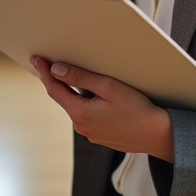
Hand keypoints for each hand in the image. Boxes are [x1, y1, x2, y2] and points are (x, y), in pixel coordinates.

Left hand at [31, 57, 174, 160]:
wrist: (158, 135)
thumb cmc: (138, 110)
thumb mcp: (108, 87)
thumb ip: (81, 78)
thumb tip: (57, 70)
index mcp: (80, 114)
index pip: (55, 90)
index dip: (45, 73)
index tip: (37, 59)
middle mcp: (81, 127)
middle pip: (64, 99)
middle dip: (57, 81)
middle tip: (49, 64)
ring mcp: (91, 134)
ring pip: (77, 108)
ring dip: (74, 93)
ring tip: (73, 77)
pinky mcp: (102, 136)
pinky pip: (88, 116)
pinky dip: (87, 104)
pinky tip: (95, 97)